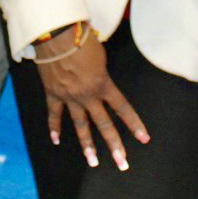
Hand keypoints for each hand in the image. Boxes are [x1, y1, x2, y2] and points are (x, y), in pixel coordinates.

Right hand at [33, 31, 149, 170]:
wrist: (57, 35)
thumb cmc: (82, 39)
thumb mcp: (101, 55)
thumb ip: (102, 72)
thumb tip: (100, 78)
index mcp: (103, 85)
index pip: (123, 108)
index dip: (134, 124)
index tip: (144, 138)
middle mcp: (88, 96)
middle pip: (104, 124)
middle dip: (114, 145)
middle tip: (122, 163)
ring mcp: (69, 97)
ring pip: (80, 126)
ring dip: (87, 145)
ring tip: (92, 162)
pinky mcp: (53, 93)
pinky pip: (54, 114)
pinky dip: (54, 127)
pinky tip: (55, 140)